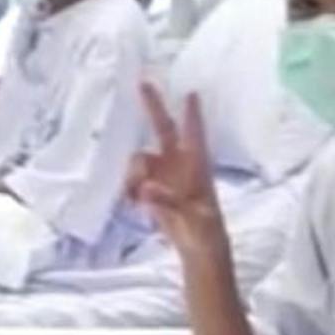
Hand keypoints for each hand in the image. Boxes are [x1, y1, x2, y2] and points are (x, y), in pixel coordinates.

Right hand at [129, 88, 224, 255]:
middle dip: (153, 108)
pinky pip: (133, 181)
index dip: (192, 114)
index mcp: (196, 167)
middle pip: (163, 130)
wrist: (198, 251)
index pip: (194, 134)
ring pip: (140, 160)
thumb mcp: (189, 218)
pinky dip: (130, 190)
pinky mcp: (153, 191)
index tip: (191, 93)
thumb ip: (165, 201)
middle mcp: (179, 165)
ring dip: (134, 173)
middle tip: (143, 83)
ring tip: (137, 196)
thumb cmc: (203, 232)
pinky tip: (135, 204)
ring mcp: (164, 177)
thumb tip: (144, 188)